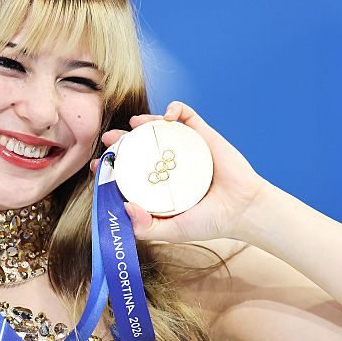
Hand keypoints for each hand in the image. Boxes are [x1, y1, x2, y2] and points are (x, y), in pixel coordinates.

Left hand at [88, 101, 268, 242]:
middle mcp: (168, 164)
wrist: (243, 211)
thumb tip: (125, 206)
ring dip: (144, 121)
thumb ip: (145, 227)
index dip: (110, 166)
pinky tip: (167, 115)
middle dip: (120, 141)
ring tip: (134, 123)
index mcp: (158, 185)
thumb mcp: (171, 231)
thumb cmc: (209, 223)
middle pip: (138, 146)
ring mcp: (185, 148)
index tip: (98, 166)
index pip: (128, 171)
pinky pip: (187, 116)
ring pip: (159, 128)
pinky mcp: (203, 135)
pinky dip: (175, 109)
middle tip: (109, 140)